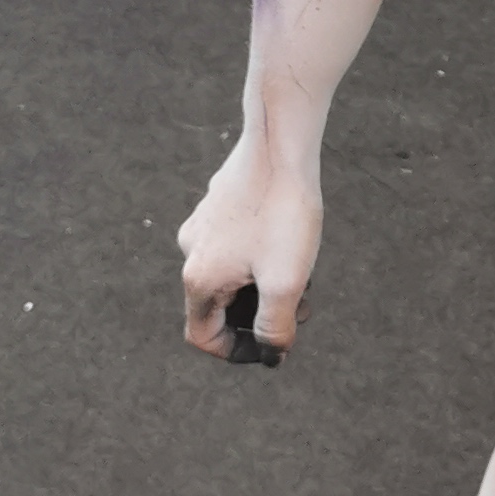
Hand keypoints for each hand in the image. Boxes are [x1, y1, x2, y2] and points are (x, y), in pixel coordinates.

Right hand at [177, 126, 321, 360]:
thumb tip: (271, 353)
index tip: (271, 345)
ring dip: (263, 285)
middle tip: (298, 308)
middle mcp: (192, 251)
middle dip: (257, 315)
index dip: (235, 351)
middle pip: (218, 306)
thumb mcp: (285, 282)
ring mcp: (203, 224)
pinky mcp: (219, 203)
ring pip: (231, 274)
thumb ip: (275, 327)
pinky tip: (291, 242)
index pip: (202, 336)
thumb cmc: (283, 212)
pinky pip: (236, 246)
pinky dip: (261, 257)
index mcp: (199, 277)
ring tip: (302, 274)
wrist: (280, 142)